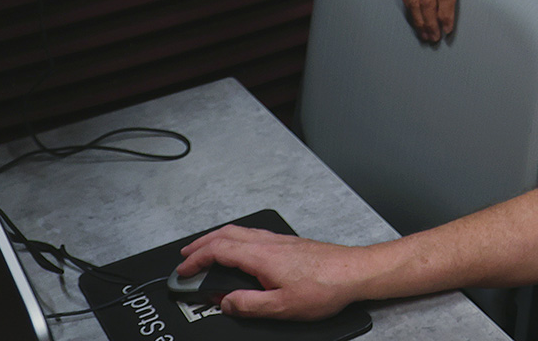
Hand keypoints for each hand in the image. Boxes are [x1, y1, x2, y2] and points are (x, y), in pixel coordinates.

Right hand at [176, 224, 364, 319]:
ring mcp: (279, 240)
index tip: (183, 270)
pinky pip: (252, 234)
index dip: (195, 259)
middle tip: (186, 256)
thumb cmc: (325, 286)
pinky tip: (239, 250)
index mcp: (261, 256)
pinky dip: (234, 240)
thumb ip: (249, 305)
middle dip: (201, 244)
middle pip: (225, 234)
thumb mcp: (282, 306)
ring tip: (206, 251)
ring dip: (217, 239)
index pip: (218, 251)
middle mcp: (268, 242)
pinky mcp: (288, 243)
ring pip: (239, 231)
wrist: (354, 272)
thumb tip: (226, 302)